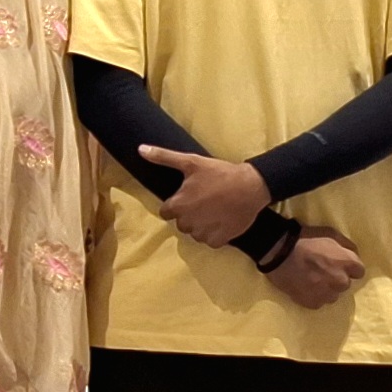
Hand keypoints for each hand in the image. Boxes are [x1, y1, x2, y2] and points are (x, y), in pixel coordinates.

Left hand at [138, 146, 271, 246]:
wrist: (251, 186)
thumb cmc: (220, 173)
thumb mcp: (191, 162)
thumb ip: (164, 157)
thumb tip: (141, 149)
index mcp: (178, 205)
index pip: (166, 212)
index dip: (176, 204)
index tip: (188, 197)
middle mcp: (187, 222)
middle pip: (181, 223)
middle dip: (189, 214)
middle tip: (204, 202)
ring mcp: (203, 233)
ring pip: (194, 233)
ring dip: (201, 225)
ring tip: (214, 210)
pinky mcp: (219, 240)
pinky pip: (209, 241)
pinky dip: (214, 234)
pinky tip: (221, 220)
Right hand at [266, 226, 364, 308]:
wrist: (277, 252)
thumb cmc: (305, 239)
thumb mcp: (330, 234)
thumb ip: (346, 246)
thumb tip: (354, 255)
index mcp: (347, 263)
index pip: (359, 271)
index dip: (348, 267)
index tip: (337, 264)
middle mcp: (341, 281)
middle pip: (345, 284)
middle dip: (336, 278)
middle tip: (322, 271)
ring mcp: (326, 294)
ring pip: (332, 295)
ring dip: (326, 289)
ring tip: (312, 280)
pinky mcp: (312, 303)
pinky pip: (318, 302)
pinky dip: (313, 296)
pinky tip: (304, 286)